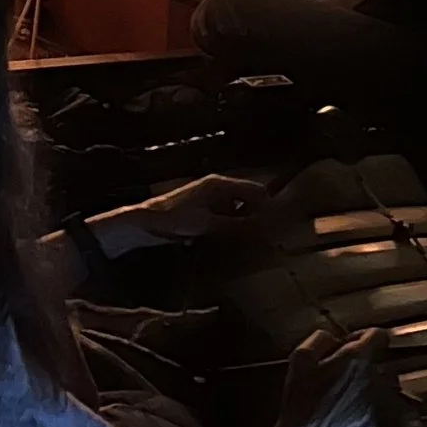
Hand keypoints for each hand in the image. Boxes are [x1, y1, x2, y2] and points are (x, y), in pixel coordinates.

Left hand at [104, 173, 268, 247]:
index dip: (268, 206)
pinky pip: (227, 218)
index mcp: (220, 185)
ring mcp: (211, 200)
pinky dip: (233, 227)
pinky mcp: (204, 212)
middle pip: (249, 200)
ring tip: (257, 241)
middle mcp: (218, 189)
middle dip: (259, 216)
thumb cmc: (175, 218)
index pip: (255, 191)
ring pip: (239, 210)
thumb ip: (236, 225)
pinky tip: (236, 241)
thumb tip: (263, 229)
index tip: (280, 224)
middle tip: (271, 236)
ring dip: (246, 224)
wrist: (146, 222)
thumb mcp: (208, 223)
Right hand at [266, 325, 383, 426]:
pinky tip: (339, 413)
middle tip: (336, 374)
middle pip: (377, 362)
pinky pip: (374, 407)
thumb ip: (321, 339)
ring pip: (377, 385)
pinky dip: (361, 406)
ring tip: (338, 396)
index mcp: (358, 360)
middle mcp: (376, 380)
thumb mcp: (299, 359)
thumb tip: (335, 337)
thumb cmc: (301, 400)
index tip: (348, 344)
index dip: (363, 336)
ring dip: (362, 385)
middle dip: (360, 364)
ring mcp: (379, 405)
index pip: (379, 335)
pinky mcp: (377, 424)